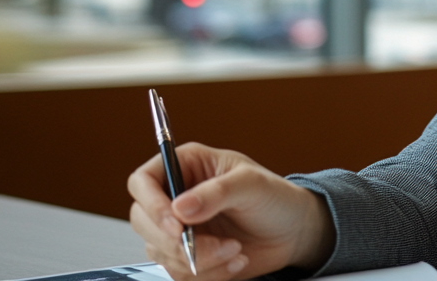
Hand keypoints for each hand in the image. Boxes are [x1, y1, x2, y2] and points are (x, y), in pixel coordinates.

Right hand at [127, 142, 334, 280]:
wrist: (293, 232)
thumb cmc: (275, 197)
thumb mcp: (251, 185)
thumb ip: (217, 192)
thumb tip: (181, 208)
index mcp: (187, 165)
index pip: (143, 181)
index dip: (151, 204)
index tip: (176, 226)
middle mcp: (176, 196)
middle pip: (143, 221)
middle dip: (176, 242)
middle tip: (213, 246)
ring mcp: (179, 229)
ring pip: (161, 253)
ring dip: (199, 261)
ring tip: (235, 250)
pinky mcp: (188, 256)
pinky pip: (178, 273)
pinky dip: (207, 274)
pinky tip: (235, 262)